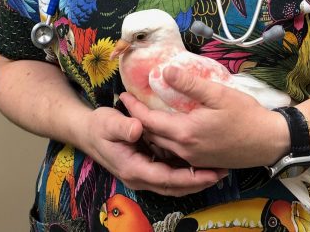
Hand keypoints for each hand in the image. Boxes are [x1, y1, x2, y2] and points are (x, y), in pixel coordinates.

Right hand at [80, 105, 226, 195]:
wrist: (87, 131)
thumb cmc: (98, 125)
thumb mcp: (108, 122)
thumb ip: (123, 127)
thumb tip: (138, 130)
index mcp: (133, 168)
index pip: (166, 178)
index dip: (188, 178)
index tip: (208, 173)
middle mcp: (140, 177)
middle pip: (174, 186)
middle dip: (198, 182)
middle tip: (222, 173)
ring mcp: (144, 174)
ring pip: (174, 183)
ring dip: (195, 179)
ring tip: (218, 170)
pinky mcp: (147, 167)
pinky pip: (169, 175)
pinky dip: (185, 173)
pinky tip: (201, 163)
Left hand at [120, 66, 289, 169]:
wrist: (270, 141)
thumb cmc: (245, 115)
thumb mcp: (218, 93)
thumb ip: (190, 83)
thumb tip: (165, 70)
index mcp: (185, 132)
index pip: (149, 121)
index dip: (134, 108)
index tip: (122, 96)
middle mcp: (185, 149)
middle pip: (152, 137)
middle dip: (138, 121)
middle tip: (130, 104)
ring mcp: (194, 158)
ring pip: (162, 147)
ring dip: (150, 132)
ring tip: (144, 115)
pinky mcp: (203, 161)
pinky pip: (175, 153)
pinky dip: (165, 142)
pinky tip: (167, 130)